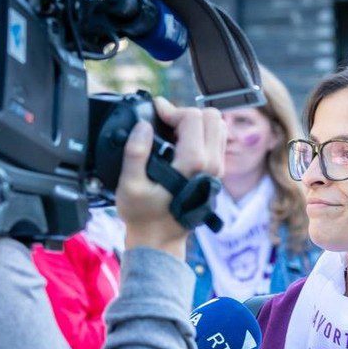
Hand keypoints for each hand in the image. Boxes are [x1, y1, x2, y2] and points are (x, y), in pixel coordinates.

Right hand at [115, 97, 225, 257]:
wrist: (160, 239)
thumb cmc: (143, 215)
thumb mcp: (129, 184)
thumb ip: (135, 152)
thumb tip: (143, 126)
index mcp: (193, 163)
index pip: (193, 117)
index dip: (171, 110)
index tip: (155, 114)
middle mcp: (211, 164)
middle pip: (211, 116)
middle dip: (186, 114)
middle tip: (166, 124)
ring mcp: (217, 169)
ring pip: (218, 126)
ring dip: (196, 123)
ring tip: (173, 133)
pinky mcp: (216, 172)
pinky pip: (216, 141)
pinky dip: (201, 134)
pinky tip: (180, 144)